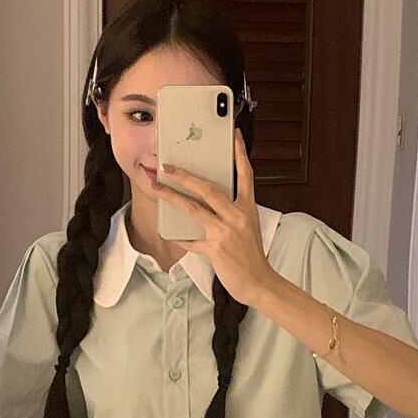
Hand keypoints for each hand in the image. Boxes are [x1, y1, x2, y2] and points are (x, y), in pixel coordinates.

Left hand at [152, 129, 276, 307]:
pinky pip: (191, 240)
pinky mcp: (215, 249)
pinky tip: (169, 231)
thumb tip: (209, 201)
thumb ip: (231, 212)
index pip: (245, 174)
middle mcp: (238, 216)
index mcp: (248, 208)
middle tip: (168, 166)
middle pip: (208, 188)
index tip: (234, 135)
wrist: (259, 282)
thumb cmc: (251, 256)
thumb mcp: (248, 227)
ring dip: (172, 197)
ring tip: (157, 188)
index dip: (240, 153)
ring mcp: (226, 232)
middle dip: (185, 175)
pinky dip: (179, 236)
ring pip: (194, 208)